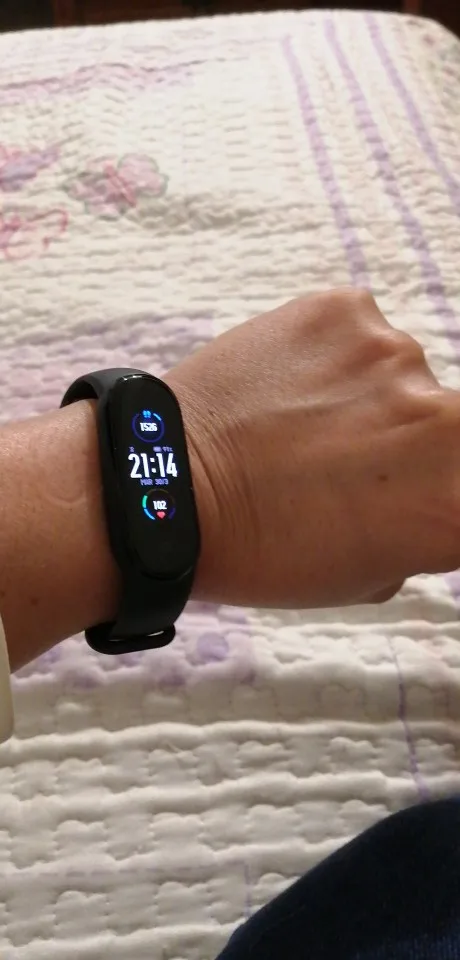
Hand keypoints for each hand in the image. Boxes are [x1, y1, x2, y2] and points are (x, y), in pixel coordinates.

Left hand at [167, 289, 459, 607]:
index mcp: (456, 501)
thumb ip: (424, 529)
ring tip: (301, 422)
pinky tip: (285, 386)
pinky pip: (358, 332)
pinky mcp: (345, 309)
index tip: (406, 488)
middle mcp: (445, 420)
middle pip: (448, 424)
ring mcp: (394, 355)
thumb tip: (427, 496)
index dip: (437, 486)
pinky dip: (331, 356)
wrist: (168, 486)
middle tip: (348, 461)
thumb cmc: (262, 550)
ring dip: (367, 395)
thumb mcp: (368, 577)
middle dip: (407, 443)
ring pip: (400, 373)